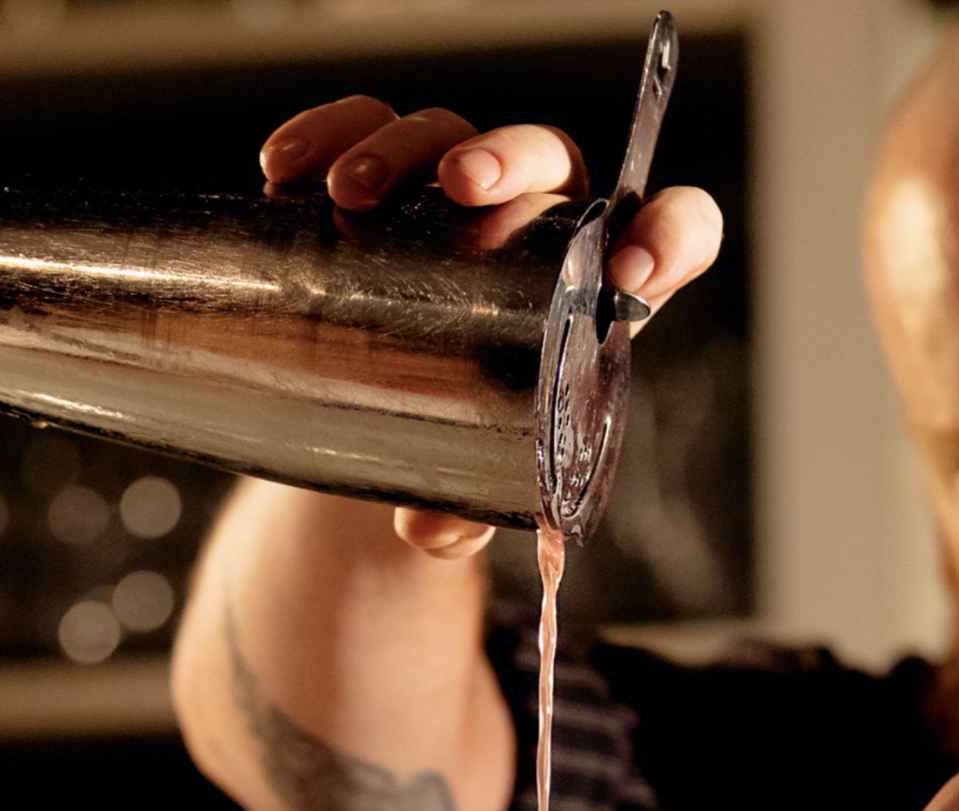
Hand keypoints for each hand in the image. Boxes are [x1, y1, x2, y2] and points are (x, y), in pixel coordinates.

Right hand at [258, 95, 722, 560]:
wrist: (378, 424)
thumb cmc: (460, 448)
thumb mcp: (473, 486)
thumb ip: (466, 514)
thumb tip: (432, 531)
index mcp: (598, 289)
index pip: (673, 232)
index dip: (672, 234)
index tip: (633, 271)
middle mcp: (536, 220)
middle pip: (546, 158)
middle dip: (510, 158)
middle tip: (462, 189)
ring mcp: (453, 190)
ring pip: (444, 134)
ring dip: (399, 149)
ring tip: (348, 197)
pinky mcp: (378, 176)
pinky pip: (356, 130)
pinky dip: (323, 138)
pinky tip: (285, 171)